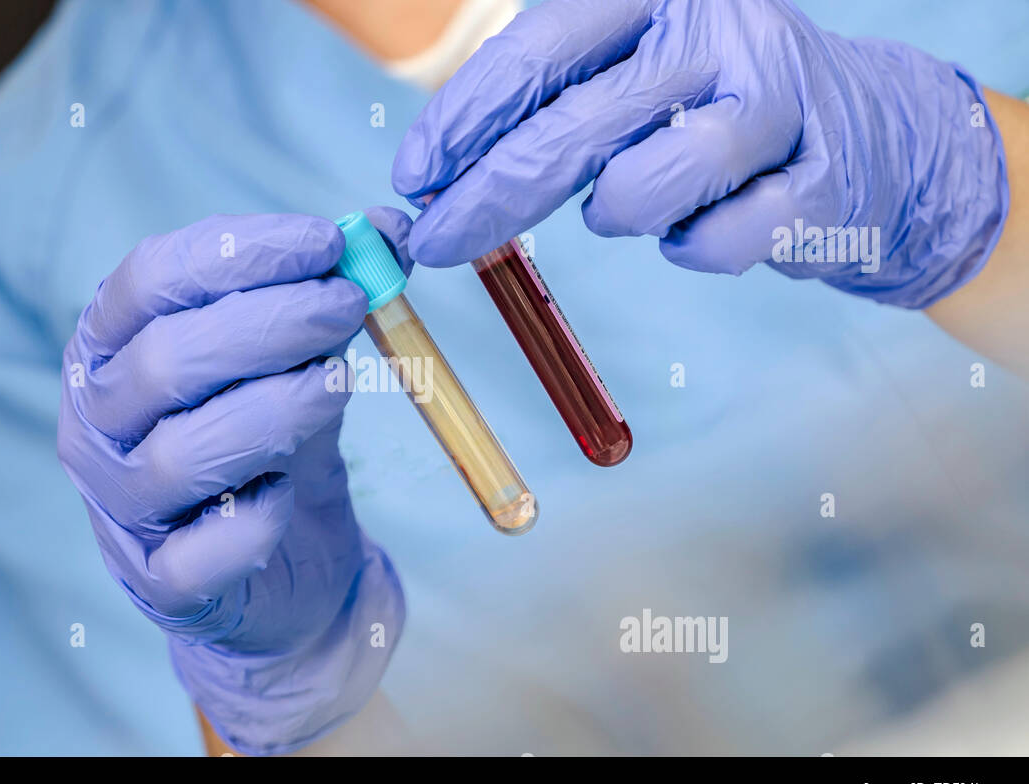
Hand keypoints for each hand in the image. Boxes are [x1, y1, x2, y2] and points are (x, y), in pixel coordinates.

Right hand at [56, 209, 411, 754]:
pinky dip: (258, 517)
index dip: (238, 252)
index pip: (149, 279)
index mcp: (110, 347)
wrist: (282, 568)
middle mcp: (94, 424)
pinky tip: (291, 491)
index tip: (326, 243)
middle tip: (348, 306)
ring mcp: (119, 510)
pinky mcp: (160, 584)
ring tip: (339, 386)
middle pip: (164, 360)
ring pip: (181, 454)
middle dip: (270, 324)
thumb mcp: (304, 358)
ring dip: (274, 410)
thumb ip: (335, 296)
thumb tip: (391, 230)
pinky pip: (205, 551)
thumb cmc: (276, 444)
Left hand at [392, 0, 1008, 307]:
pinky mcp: (816, 181)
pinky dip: (692, 248)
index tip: (413, 178)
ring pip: (635, 194)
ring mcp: (773, 103)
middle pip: (567, 131)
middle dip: (484, 200)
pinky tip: (711, 218)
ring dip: (614, 215)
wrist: (874, 133)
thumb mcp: (634, 68)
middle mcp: (714, 31)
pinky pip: (707, 246)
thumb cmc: (717, 102)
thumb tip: (438, 177)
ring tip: (633, 199)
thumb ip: (549, 103)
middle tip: (434, 245)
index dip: (462, 122)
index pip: (534, 53)